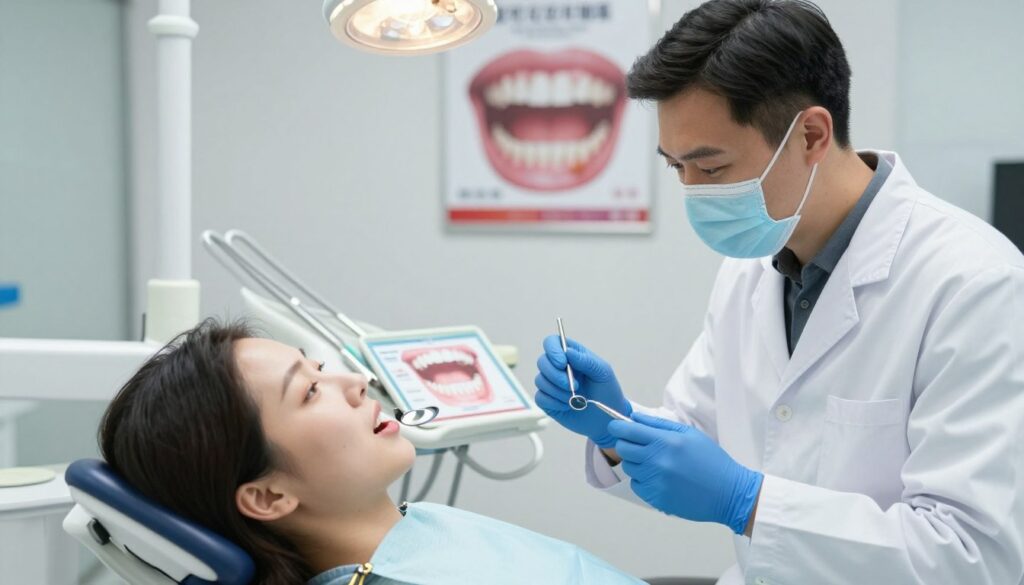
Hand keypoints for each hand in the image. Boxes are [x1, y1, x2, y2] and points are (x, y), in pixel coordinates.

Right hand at [534, 336, 631, 447]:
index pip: (552, 342)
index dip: (553, 350)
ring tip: (576, 399)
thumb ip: (586, 360)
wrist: (605, 419)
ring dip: (558, 391)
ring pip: (540, 381)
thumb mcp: (603, 373)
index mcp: (571, 355)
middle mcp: (558, 367)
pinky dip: (554, 403)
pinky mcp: (547, 400)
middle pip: (542, 361)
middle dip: (556, 375)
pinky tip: (567, 406)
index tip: (562, 363)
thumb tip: (568, 352)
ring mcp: (551, 384)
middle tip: (573, 386)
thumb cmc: (607, 392)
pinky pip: (540, 398)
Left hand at [608, 412, 762, 534]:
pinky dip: (644, 481)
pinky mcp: (656, 498)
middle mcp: (657, 460)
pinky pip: (637, 486)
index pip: (627, 431)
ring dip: (637, 464)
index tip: (615, 427)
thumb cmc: (711, 461)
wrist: (728, 492)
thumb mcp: (689, 434)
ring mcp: (655, 481)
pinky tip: (661, 479)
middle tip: (638, 446)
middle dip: (626, 444)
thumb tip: (634, 417)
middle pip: (623, 449)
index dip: (617, 427)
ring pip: (629, 468)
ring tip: (657, 464)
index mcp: (666, 441)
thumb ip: (658, 424)